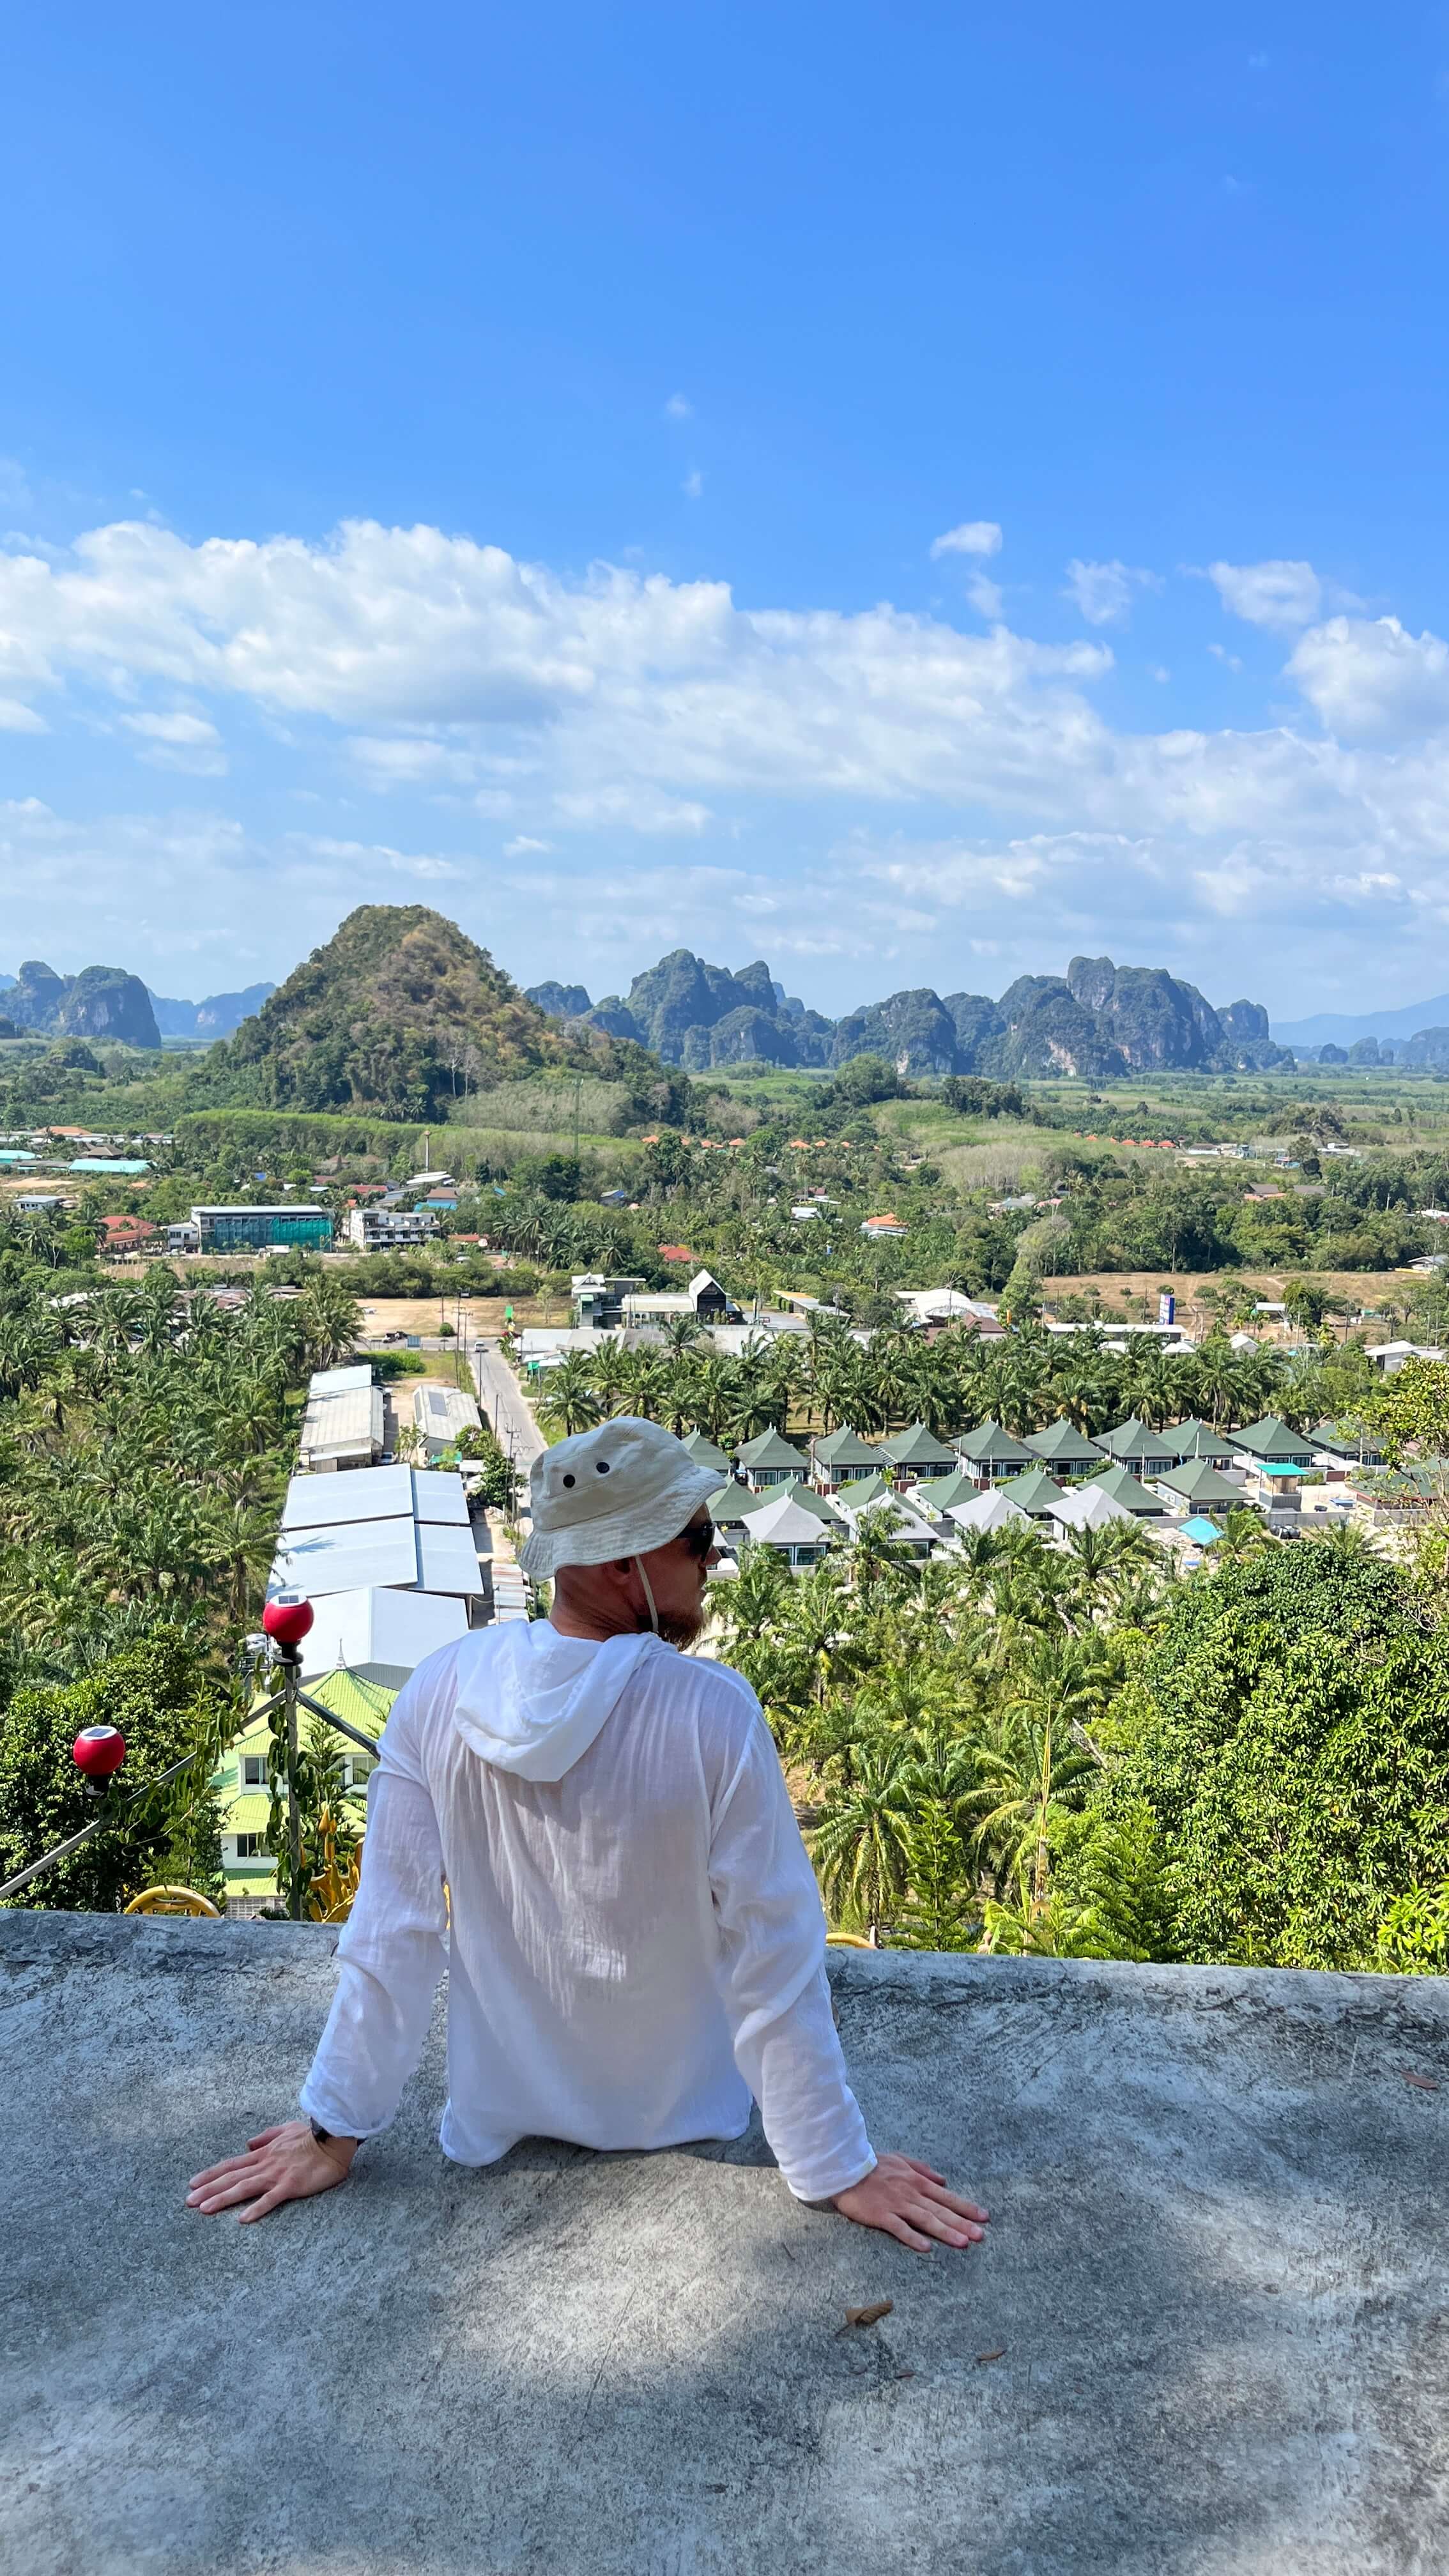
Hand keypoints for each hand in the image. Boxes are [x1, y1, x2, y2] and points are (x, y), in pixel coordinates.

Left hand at [186, 2119, 356, 2223]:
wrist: (334, 2139)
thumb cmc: (312, 2134)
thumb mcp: (285, 2129)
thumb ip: (266, 2136)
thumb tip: (249, 2143)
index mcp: (264, 2153)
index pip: (231, 2164)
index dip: (211, 2174)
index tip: (193, 2183)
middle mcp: (265, 2164)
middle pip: (231, 2177)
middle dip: (208, 2189)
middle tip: (188, 2202)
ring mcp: (277, 2174)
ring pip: (244, 2187)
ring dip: (222, 2199)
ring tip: (204, 2210)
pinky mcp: (291, 2185)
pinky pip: (271, 2199)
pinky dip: (256, 2208)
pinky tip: (242, 2219)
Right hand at [833, 2151, 988, 2251]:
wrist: (845, 2167)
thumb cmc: (872, 2165)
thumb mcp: (900, 2159)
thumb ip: (922, 2169)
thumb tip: (943, 2180)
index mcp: (916, 2180)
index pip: (946, 2196)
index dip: (966, 2207)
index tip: (983, 2217)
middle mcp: (911, 2193)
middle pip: (940, 2210)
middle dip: (963, 2223)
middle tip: (981, 2236)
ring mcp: (896, 2204)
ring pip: (925, 2220)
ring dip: (945, 2231)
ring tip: (963, 2243)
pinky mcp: (881, 2214)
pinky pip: (899, 2228)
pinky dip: (912, 2237)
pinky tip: (926, 2248)